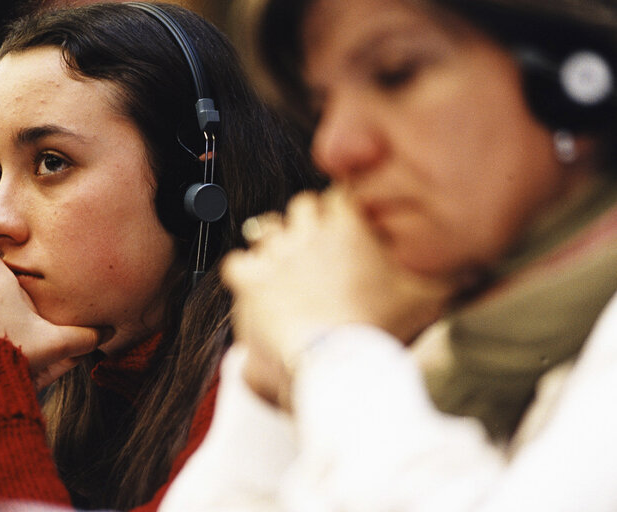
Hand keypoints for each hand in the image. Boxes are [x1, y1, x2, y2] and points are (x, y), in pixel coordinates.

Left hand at [223, 187, 458, 406]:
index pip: (339, 196)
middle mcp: (310, 231)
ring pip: (268, 228)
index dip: (341, 212)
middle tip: (317, 252)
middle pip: (302, 206)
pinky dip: (244, 272)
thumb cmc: (381, 329)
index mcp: (349, 226)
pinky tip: (256, 286)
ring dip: (277, 245)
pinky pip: (236, 261)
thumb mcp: (428, 299)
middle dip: (309, 224)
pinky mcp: (251, 279)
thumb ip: (453, 276)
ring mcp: (277, 253)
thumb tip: (479, 268)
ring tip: (288, 270)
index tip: (345, 228)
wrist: (337, 360)